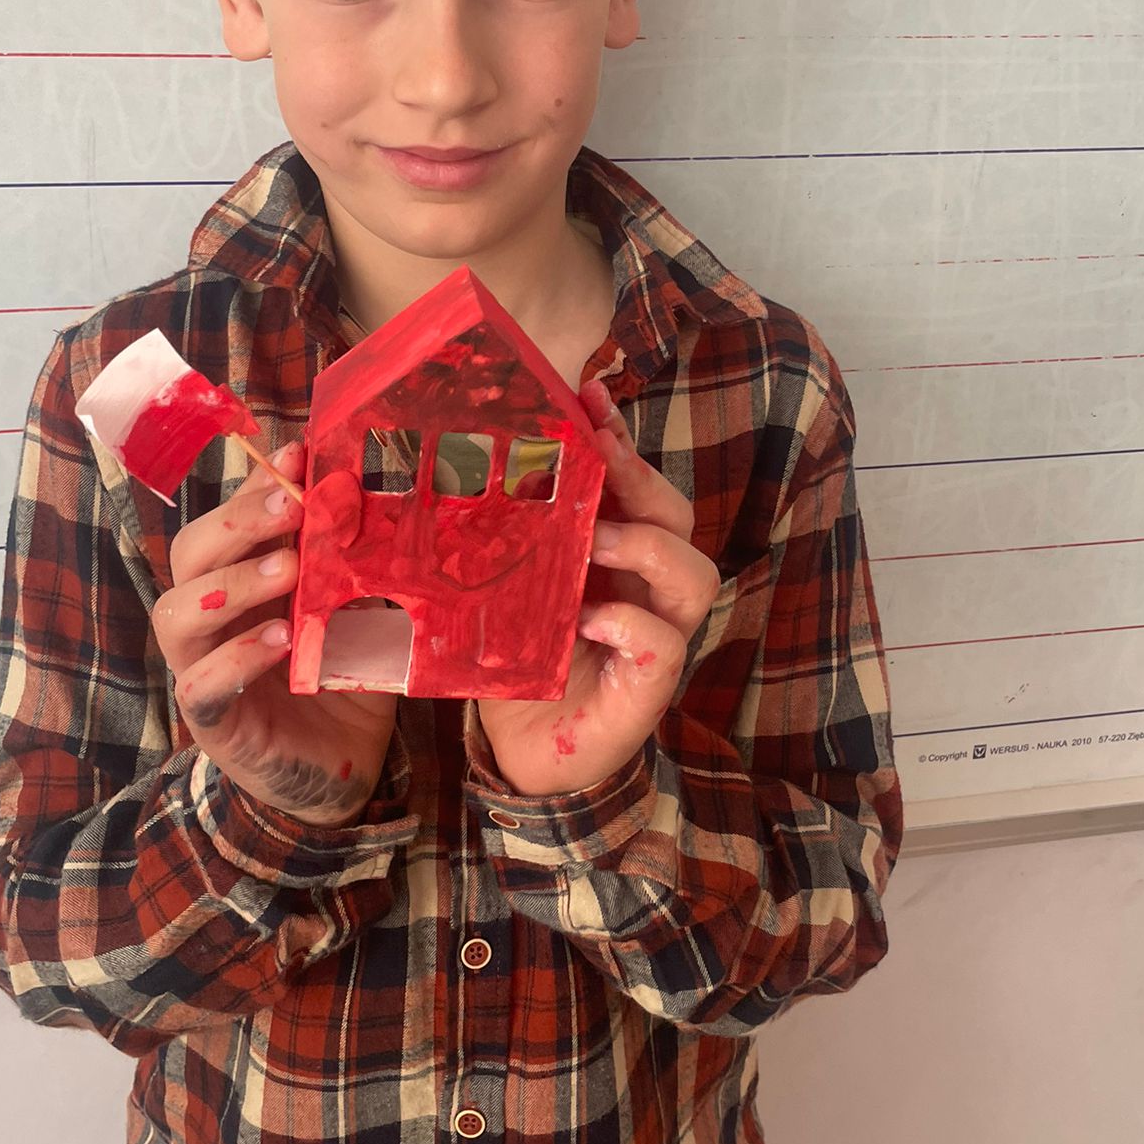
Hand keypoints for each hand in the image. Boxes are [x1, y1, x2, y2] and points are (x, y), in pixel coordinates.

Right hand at [156, 441, 398, 826]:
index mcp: (242, 582)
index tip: (298, 452)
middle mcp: (212, 619)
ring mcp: (202, 669)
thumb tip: (378, 503)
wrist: (347, 771)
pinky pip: (201, 684)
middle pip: (189, 555)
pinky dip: (236, 657)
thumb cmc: (345, 680)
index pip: (230, 520)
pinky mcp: (213, 722)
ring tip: (287, 570)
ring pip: (177, 614)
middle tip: (291, 506)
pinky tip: (280, 640)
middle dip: (237, 522)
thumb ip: (356, 567)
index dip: (256, 484)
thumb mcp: (360, 612)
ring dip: (232, 583)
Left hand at [473, 381, 720, 795]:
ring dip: (646, 547)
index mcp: (616, 556)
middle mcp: (647, 589)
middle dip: (640, 477)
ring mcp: (657, 636)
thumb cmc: (516, 661)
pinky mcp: (648, 687)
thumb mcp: (503, 585)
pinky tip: (590, 619)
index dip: (620, 438)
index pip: (636, 485)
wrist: (518, 751)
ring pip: (693, 575)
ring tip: (598, 540)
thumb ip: (501, 536)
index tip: (587, 393)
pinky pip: (663, 644)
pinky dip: (631, 624)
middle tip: (599, 451)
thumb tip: (450, 465)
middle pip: (677, 517)